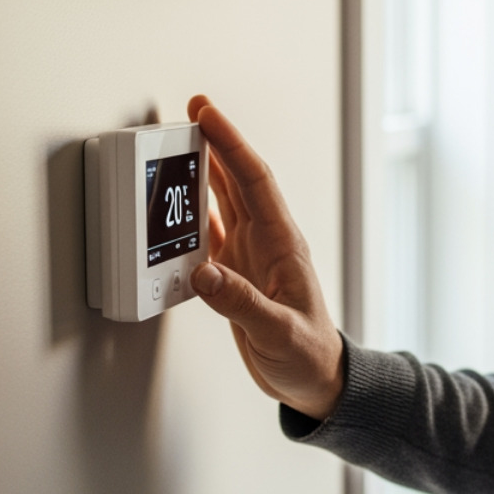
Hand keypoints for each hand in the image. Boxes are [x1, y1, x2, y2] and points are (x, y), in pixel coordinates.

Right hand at [187, 95, 344, 419]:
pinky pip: (210, 236)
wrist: (316, 382)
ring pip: (224, 202)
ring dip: (204, 173)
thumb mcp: (278, 331)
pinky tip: (177, 207)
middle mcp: (267, 243)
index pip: (255, 181)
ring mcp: (251, 257)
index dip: (230, 145)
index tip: (206, 115)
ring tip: (179, 145)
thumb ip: (241, 303)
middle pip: (238, 181)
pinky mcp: (237, 276)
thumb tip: (203, 272)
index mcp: (282, 244)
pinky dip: (192, 217)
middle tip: (190, 111)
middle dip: (216, 144)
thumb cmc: (309, 356)